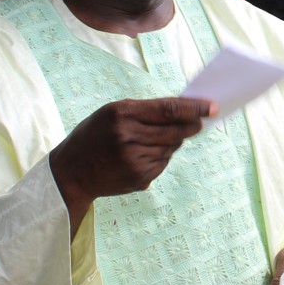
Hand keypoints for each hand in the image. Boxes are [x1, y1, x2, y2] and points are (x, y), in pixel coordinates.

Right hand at [49, 97, 215, 231]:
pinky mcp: (140, 178)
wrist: (71, 173)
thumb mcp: (113, 113)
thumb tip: (185, 110)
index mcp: (122, 114)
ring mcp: (135, 160)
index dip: (194, 107)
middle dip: (192, 125)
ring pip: (171, 147)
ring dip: (174, 141)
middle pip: (175, 130)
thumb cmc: (94, 136)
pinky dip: (162, 156)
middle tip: (201, 122)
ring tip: (153, 139)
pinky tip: (144, 154)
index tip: (212, 106)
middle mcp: (128, 137)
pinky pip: (163, 162)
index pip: (169, 109)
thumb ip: (146, 110)